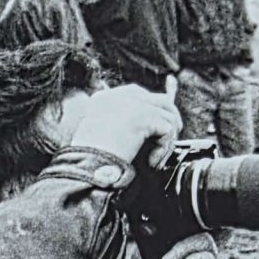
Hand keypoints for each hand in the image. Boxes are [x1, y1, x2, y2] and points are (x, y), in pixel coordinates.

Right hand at [62, 85, 180, 170]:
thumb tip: (147, 126)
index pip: (137, 92)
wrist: (87, 165)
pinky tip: (152, 161)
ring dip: (168, 137)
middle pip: (158, 99)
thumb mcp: (101, 136)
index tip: (163, 124)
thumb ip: (119, 124)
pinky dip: (164, 148)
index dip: (154, 107)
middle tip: (171, 137)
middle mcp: (118, 96)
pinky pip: (167, 130)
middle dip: (170, 118)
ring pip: (167, 114)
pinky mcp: (142, 117)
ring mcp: (132, 104)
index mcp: (104, 99)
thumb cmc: (90, 159)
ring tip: (158, 155)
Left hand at [122, 233, 223, 258]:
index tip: (163, 239)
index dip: (183, 229)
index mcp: (189, 254)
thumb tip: (156, 223)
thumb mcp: (144, 254)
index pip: (195, 230)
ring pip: (207, 243)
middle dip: (182, 241)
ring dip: (184, 249)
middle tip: (164, 258)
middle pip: (203, 234)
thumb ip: (155, 237)